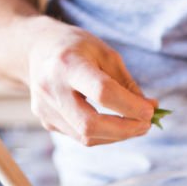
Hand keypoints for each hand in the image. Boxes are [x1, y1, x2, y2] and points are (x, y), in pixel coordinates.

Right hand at [26, 20, 155, 145]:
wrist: (36, 49)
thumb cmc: (77, 48)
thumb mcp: (105, 54)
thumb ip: (127, 84)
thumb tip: (150, 109)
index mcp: (66, 64)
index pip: (102, 92)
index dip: (130, 106)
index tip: (151, 111)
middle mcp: (51, 88)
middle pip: (90, 125)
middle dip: (125, 130)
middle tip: (147, 125)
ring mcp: (45, 108)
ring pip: (86, 137)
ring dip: (117, 135)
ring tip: (136, 124)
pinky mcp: (46, 121)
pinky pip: (80, 137)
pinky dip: (104, 134)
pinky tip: (115, 124)